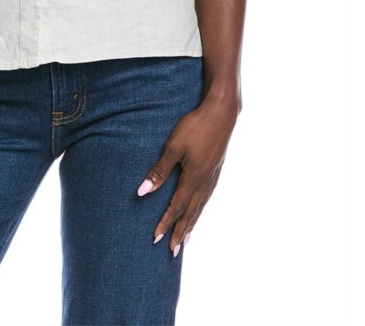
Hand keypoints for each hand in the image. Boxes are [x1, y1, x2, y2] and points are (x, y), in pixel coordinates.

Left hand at [137, 95, 238, 255]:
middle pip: (190, 213)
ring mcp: (213, 176)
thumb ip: (159, 170)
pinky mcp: (216, 169)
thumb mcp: (173, 147)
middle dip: (179, 232)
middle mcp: (205, 182)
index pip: (176, 207)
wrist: (222, 113)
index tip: (156, 238)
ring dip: (191, 224)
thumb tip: (142, 192)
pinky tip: (198, 209)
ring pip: (200, 206)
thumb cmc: (195, 127)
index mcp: (193, 179)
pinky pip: (207, 197)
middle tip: (172, 252)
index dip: (166, 223)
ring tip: (185, 239)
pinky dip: (200, 209)